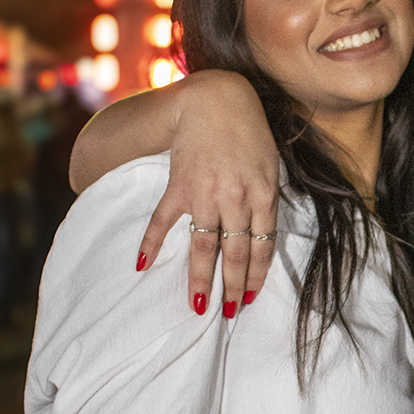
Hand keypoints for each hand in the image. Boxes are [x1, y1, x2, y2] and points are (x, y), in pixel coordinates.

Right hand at [135, 71, 280, 312]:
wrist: (216, 100)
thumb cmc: (249, 132)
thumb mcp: (271, 166)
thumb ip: (267, 199)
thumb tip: (263, 234)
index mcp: (263, 196)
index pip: (262, 248)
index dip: (258, 276)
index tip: (252, 297)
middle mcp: (236, 200)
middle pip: (236, 255)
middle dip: (234, 288)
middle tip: (231, 313)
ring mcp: (206, 195)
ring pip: (204, 247)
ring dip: (201, 279)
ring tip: (198, 305)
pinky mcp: (179, 186)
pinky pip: (164, 221)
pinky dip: (152, 243)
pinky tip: (143, 265)